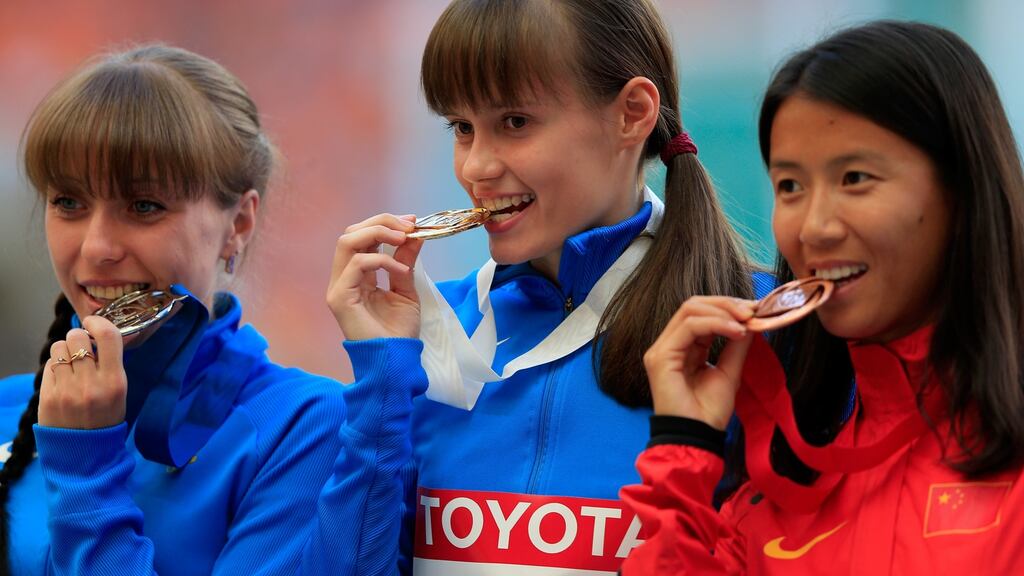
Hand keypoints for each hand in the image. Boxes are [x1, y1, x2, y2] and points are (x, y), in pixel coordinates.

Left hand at [40, 316, 126, 428]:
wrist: (86, 452)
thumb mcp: (120, 391)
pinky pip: (49, 366)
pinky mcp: (48, 396)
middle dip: (78, 337)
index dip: (98, 322)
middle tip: (81, 347)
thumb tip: (94, 336)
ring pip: (58, 347)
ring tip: (70, 362)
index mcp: (115, 381)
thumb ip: (110, 364)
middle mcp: (91, 383)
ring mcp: (67, 390)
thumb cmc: (107, 417)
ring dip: (64, 350)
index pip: (107, 336)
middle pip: (77, 337)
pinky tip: (62, 376)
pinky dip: (55, 366)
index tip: (93, 323)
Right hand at [327, 213, 424, 340]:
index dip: (385, 224)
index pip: (361, 238)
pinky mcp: (340, 297)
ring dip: (378, 233)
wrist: (395, 359)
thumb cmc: (398, 331)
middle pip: (351, 233)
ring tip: (404, 238)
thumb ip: (405, 262)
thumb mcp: (406, 288)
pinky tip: (401, 270)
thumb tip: (414, 235)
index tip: (412, 222)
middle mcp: (343, 278)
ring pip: (347, 242)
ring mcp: (338, 287)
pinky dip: (382, 260)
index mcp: (357, 275)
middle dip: (381, 223)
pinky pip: (356, 264)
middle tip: (408, 226)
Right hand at [643, 296, 756, 430]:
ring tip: (746, 322)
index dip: (727, 307)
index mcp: (683, 347)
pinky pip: (689, 326)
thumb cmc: (708, 412)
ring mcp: (661, 349)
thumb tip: (750, 322)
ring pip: (690, 310)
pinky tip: (735, 331)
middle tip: (752, 312)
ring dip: (723, 311)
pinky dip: (716, 323)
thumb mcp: (730, 372)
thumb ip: (736, 346)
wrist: (698, 437)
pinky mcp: (661, 356)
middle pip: (693, 305)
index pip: (701, 313)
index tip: (755, 311)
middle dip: (726, 304)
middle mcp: (669, 344)